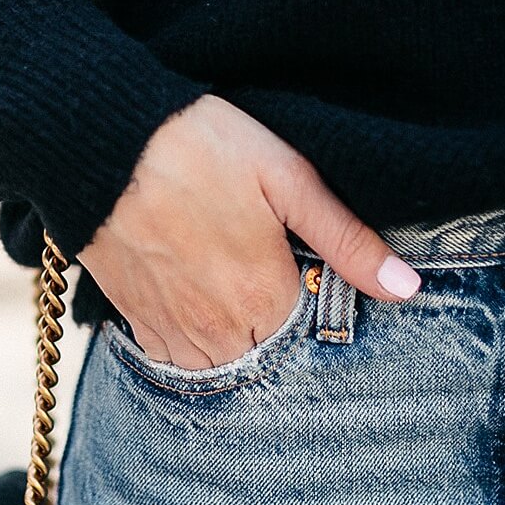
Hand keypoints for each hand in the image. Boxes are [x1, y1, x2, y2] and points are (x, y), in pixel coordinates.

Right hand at [78, 94, 421, 369]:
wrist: (99, 137)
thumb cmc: (199, 145)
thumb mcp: (287, 177)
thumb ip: (346, 240)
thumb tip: (405, 289)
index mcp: (263, 298)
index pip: (312, 343)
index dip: (321, 315)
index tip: (315, 281)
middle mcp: (217, 329)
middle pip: (267, 361)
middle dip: (281, 335)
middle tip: (276, 282)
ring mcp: (170, 327)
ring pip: (220, 367)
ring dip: (238, 345)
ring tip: (241, 293)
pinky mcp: (134, 316)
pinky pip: (173, 358)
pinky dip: (193, 342)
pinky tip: (202, 302)